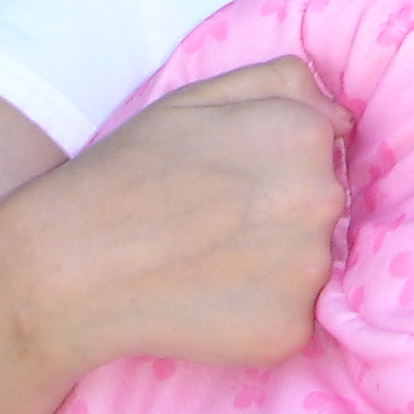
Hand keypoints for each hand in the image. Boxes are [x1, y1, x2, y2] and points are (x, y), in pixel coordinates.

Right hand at [12, 57, 351, 378]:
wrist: (70, 266)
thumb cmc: (129, 172)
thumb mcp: (199, 96)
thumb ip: (283, 83)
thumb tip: (343, 118)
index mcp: (304, 134)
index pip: (324, 147)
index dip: (270, 163)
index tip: (224, 178)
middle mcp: (322, 198)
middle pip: (324, 207)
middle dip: (279, 213)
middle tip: (211, 224)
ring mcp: (309, 270)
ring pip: (312, 263)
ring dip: (273, 266)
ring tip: (206, 262)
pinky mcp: (290, 330)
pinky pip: (294, 317)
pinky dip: (258, 314)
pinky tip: (209, 301)